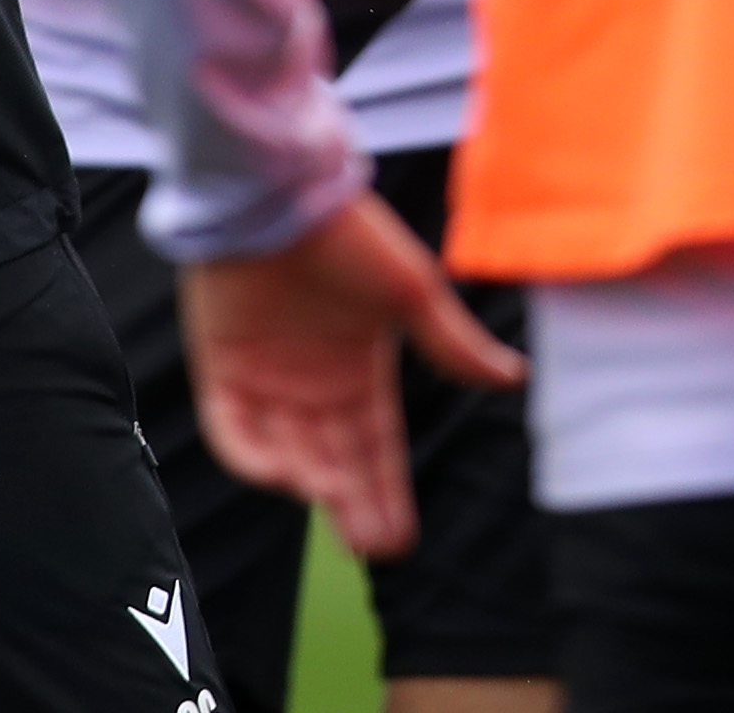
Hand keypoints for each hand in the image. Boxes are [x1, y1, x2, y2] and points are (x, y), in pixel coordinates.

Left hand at [175, 191, 524, 562]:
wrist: (275, 188)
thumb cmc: (348, 233)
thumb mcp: (411, 290)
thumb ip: (452, 342)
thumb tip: (514, 378)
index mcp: (358, 370)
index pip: (375, 447)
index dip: (387, 493)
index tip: (400, 541)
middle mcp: (312, 384)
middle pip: (334, 461)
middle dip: (352, 504)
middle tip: (371, 545)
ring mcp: (264, 377)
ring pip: (287, 452)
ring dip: (309, 482)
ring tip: (332, 502)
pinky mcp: (218, 365)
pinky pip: (230, 427)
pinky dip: (250, 454)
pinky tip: (279, 475)